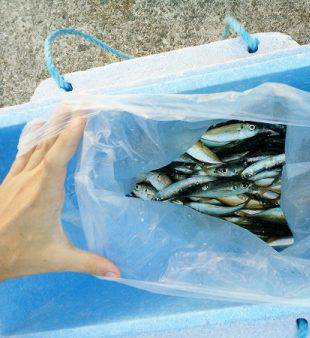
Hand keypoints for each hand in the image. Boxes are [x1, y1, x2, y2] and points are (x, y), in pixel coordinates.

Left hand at [0, 116, 119, 281]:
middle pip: (47, 143)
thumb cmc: (19, 255)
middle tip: (77, 102)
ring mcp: (17, 178)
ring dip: (49, 125)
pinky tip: (36, 127)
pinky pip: (24, 152)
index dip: (70, 135)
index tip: (82, 115)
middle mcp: (30, 180)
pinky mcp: (9, 181)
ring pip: (35, 145)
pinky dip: (33, 137)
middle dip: (63, 121)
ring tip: (62, 107)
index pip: (59, 157)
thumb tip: (119, 272)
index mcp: (45, 193)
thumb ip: (89, 262)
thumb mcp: (57, 258)